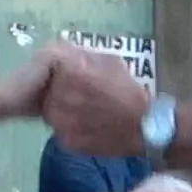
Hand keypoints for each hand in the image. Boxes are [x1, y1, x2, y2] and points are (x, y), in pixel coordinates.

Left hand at [35, 44, 149, 154]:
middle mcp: (60, 96)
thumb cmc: (129, 91)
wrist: (144, 127)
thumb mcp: (110, 62)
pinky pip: (59, 129)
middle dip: (58, 89)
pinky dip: (68, 126)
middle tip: (78, 94)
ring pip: (50, 111)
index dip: (59, 68)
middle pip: (46, 88)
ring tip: (82, 110)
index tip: (69, 72)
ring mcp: (60, 122)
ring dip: (61, 108)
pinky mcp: (65, 141)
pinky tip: (86, 125)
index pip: (48, 63)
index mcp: (71, 72)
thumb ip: (83, 55)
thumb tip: (63, 51)